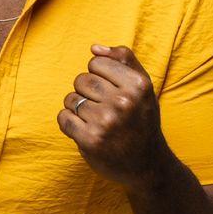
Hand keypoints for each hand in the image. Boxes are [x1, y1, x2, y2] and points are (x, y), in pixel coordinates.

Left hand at [59, 44, 164, 185]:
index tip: (110, 90)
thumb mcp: (143, 87)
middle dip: (87, 91)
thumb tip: (94, 48)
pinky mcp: (90, 141)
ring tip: (95, 119)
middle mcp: (123, 102)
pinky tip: (85, 129)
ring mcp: (106, 122)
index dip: (98, 75)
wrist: (148, 165)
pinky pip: (63, 118)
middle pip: (81, 79)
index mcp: (138, 85)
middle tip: (103, 107)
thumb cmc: (142, 120)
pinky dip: (69, 122)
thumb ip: (123, 60)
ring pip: (70, 99)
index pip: (96, 62)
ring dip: (78, 108)